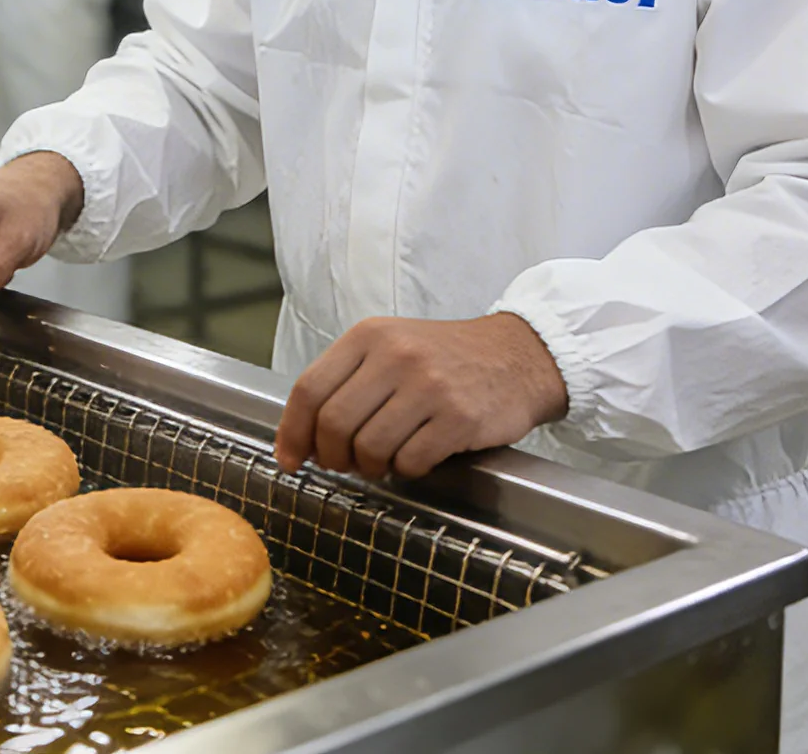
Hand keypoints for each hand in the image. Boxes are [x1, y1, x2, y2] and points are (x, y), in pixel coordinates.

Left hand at [274, 313, 568, 480]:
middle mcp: (396, 356)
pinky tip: (416, 458)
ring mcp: (429, 386)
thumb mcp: (390, 348)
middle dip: (331, 456)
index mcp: (369, 336)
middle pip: (333, 423)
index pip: (309, 389)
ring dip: (370, 467)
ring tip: (383, 460)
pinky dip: (406, 470)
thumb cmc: (445, 359)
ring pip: (369, 448)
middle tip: (343, 464)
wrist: (518, 356)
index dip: (292, 432)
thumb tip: (301, 440)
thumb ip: (346, 383)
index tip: (289, 459)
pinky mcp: (459, 418)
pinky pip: (410, 462)